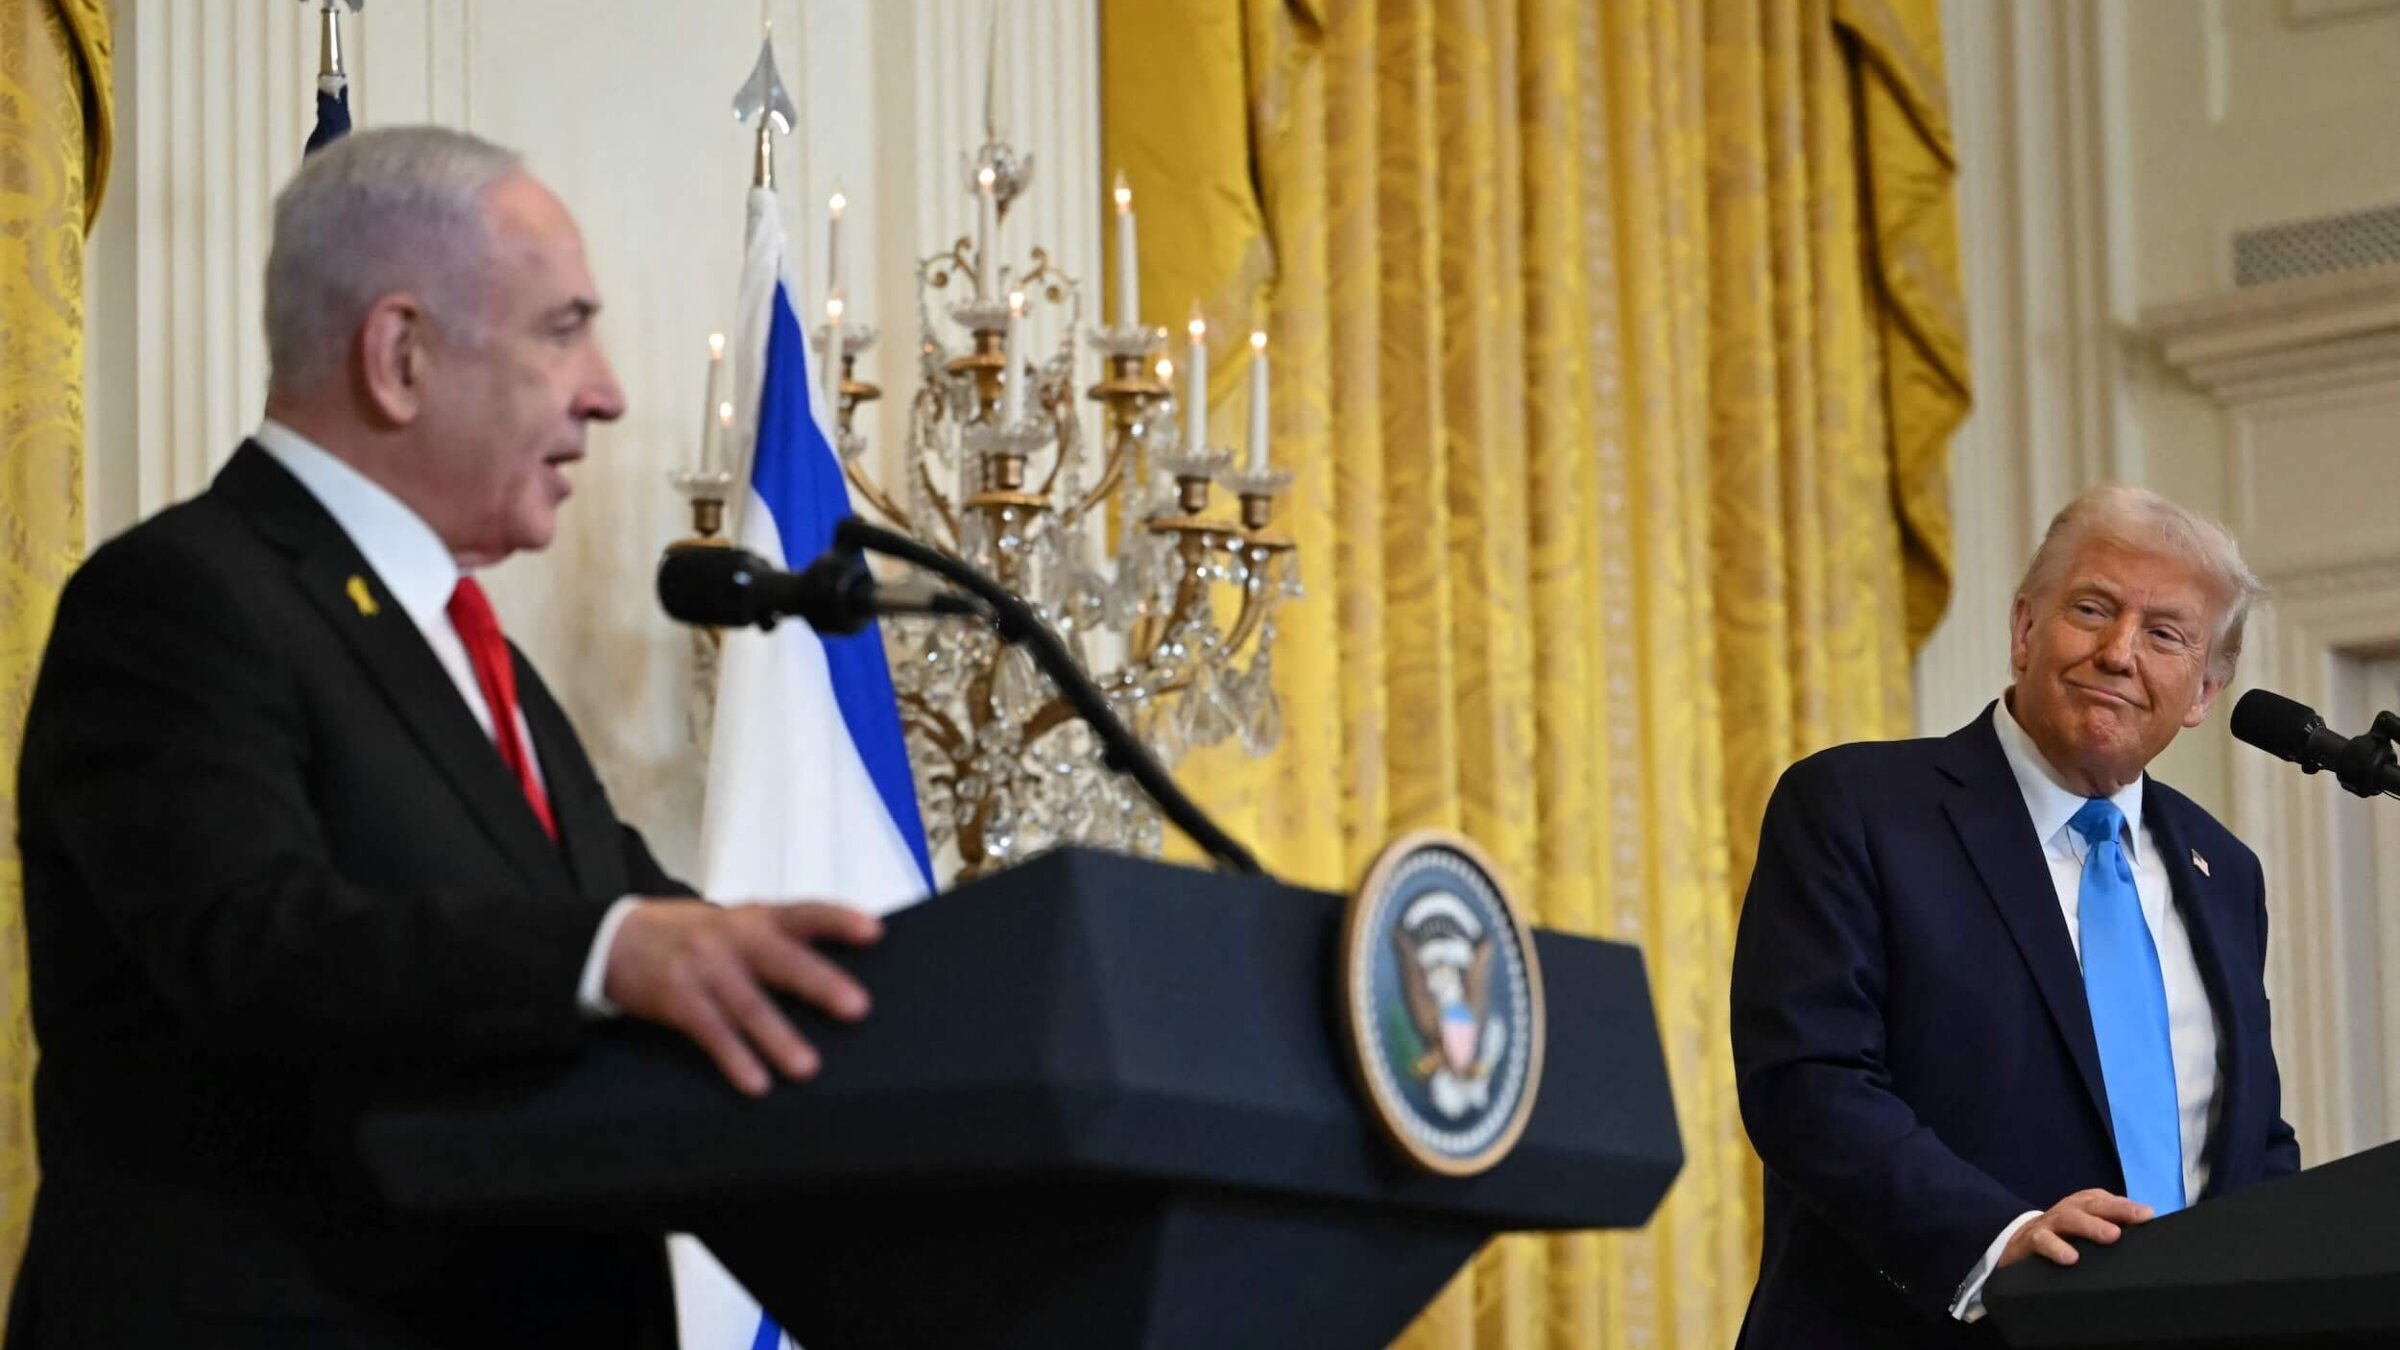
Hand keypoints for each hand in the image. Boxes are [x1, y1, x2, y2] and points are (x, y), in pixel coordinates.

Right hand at [604, 899, 881, 1096]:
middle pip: (781, 959)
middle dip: (820, 982)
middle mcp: (733, 937)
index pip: (803, 912)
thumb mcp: (736, 922)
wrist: (617, 938)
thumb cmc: (694, 936)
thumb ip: (779, 939)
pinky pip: (711, 1032)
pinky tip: (756, 1082)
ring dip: (779, 1038)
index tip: (874, 932)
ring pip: (748, 1004)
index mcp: (756, 917)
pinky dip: (735, 1058)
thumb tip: (838, 972)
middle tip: (857, 1008)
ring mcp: (704, 968)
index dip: (838, 919)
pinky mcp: (678, 999)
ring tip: (808, 1067)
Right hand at [1999, 1189, 2153, 1268]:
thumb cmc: (2067, 1236)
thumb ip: (2114, 1224)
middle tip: (2133, 1223)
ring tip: (2110, 1236)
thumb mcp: (2089, 1226)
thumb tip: (2146, 1226)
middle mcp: (2069, 1209)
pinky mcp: (2032, 1240)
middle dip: (2112, 1212)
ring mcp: (2050, 1223)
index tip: (2147, 1215)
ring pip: (2068, 1219)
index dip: (2126, 1207)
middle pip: (2091, 1206)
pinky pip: (2042, 1241)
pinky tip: (2069, 1258)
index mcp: (2085, 1204)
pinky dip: (2055, 1248)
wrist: (2022, 1242)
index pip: (2108, 1202)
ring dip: (2089, 1226)